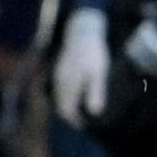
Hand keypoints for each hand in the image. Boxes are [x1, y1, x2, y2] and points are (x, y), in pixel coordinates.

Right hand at [52, 8, 110, 127]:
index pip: (67, 111)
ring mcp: (58, 76)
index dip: (75, 121)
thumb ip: (95, 92)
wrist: (82, 30)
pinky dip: (68, 97)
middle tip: (85, 122)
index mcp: (68, 85)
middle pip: (62, 106)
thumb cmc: (92, 52)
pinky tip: (78, 95)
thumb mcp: (98, 72)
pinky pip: (61, 90)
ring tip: (83, 111)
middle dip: (71, 116)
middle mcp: (59, 83)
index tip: (86, 126)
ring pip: (60, 98)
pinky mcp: (60, 70)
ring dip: (69, 107)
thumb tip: (95, 113)